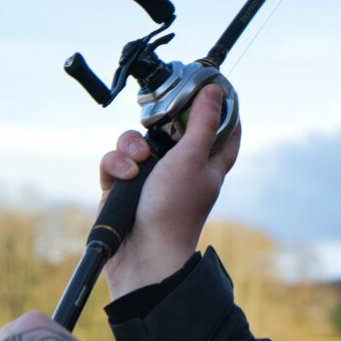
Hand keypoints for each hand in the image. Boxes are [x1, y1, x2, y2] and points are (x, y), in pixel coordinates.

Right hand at [99, 83, 241, 298]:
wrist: (142, 254)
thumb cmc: (174, 209)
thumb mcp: (193, 158)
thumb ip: (202, 122)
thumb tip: (215, 90)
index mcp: (209, 161)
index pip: (225, 128)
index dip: (219, 106)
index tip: (209, 86)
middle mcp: (181, 166)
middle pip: (171, 127)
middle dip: (160, 122)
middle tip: (158, 120)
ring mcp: (151, 175)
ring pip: (137, 140)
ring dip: (132, 146)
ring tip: (139, 162)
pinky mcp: (123, 185)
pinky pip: (115, 160)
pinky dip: (117, 165)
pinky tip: (124, 177)